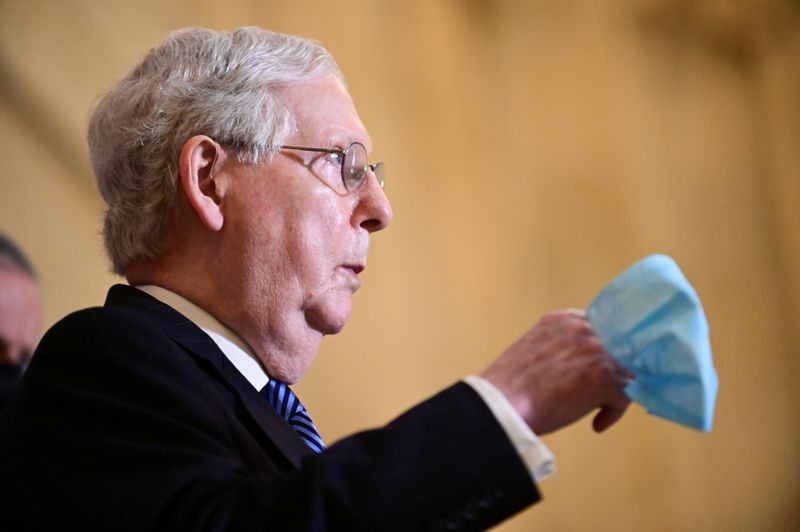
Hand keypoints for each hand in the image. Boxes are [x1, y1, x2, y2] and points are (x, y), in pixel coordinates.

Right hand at [481, 309, 632, 434]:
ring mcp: (597, 350)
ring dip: (615, 392)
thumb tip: (581, 363)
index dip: (602, 351)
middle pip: (618, 348)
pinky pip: (625, 395)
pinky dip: (613, 412)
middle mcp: (582, 328)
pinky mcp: (605, 377)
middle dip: (613, 371)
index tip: (598, 368)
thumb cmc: (511, 385)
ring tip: (598, 408)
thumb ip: (560, 345)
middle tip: (603, 392)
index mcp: (562, 319)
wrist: (503, 403)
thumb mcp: (535, 347)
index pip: (600, 328)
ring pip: (626, 371)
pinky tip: (596, 423)